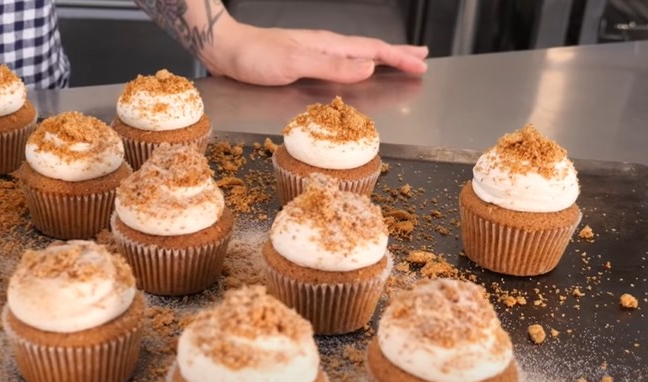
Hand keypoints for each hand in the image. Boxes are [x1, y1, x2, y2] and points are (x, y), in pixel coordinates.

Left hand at [201, 17, 427, 84]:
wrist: (226, 49)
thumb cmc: (255, 56)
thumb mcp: (295, 63)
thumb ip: (332, 66)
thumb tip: (368, 67)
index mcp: (328, 45)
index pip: (372, 51)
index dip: (398, 58)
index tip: (420, 65)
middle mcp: (325, 46)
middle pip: (370, 49)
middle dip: (397, 54)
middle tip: (421, 59)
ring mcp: (314, 53)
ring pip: (357, 55)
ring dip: (381, 58)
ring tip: (399, 61)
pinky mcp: (303, 61)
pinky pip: (341, 62)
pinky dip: (358, 65)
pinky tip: (356, 69)